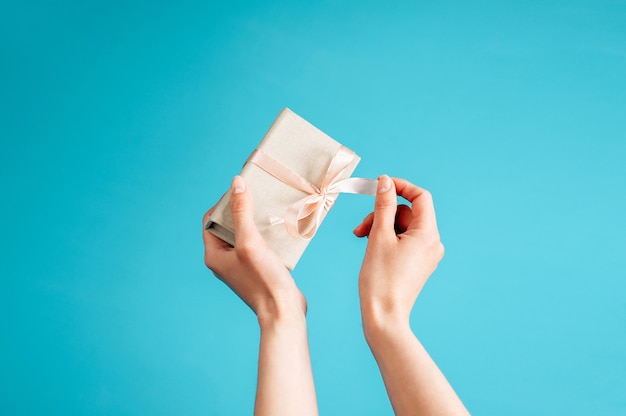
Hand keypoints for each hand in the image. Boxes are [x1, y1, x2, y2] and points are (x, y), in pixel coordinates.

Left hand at [202, 176, 305, 324]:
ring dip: (253, 222)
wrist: (283, 311)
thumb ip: (242, 212)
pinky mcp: (256, 269)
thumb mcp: (250, 241)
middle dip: (240, 211)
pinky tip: (277, 228)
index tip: (242, 192)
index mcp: (214, 255)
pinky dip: (263, 234)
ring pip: (242, 235)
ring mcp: (240, 266)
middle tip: (257, 198)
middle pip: (226, 226)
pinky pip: (256, 245)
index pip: (210, 220)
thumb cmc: (263, 279)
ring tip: (268, 211)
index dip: (223, 203)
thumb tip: (236, 183)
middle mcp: (223, 260)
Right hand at [353, 175, 444, 329]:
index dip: (401, 186)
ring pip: (403, 227)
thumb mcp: (379, 236)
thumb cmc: (380, 279)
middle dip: (383, 214)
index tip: (380, 185)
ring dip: (381, 227)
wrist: (384, 316)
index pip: (420, 197)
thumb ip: (383, 206)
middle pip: (408, 213)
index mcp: (428, 234)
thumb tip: (386, 182)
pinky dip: (387, 239)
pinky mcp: (418, 264)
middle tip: (361, 228)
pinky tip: (371, 248)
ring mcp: (426, 255)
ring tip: (362, 239)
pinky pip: (404, 241)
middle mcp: (433, 243)